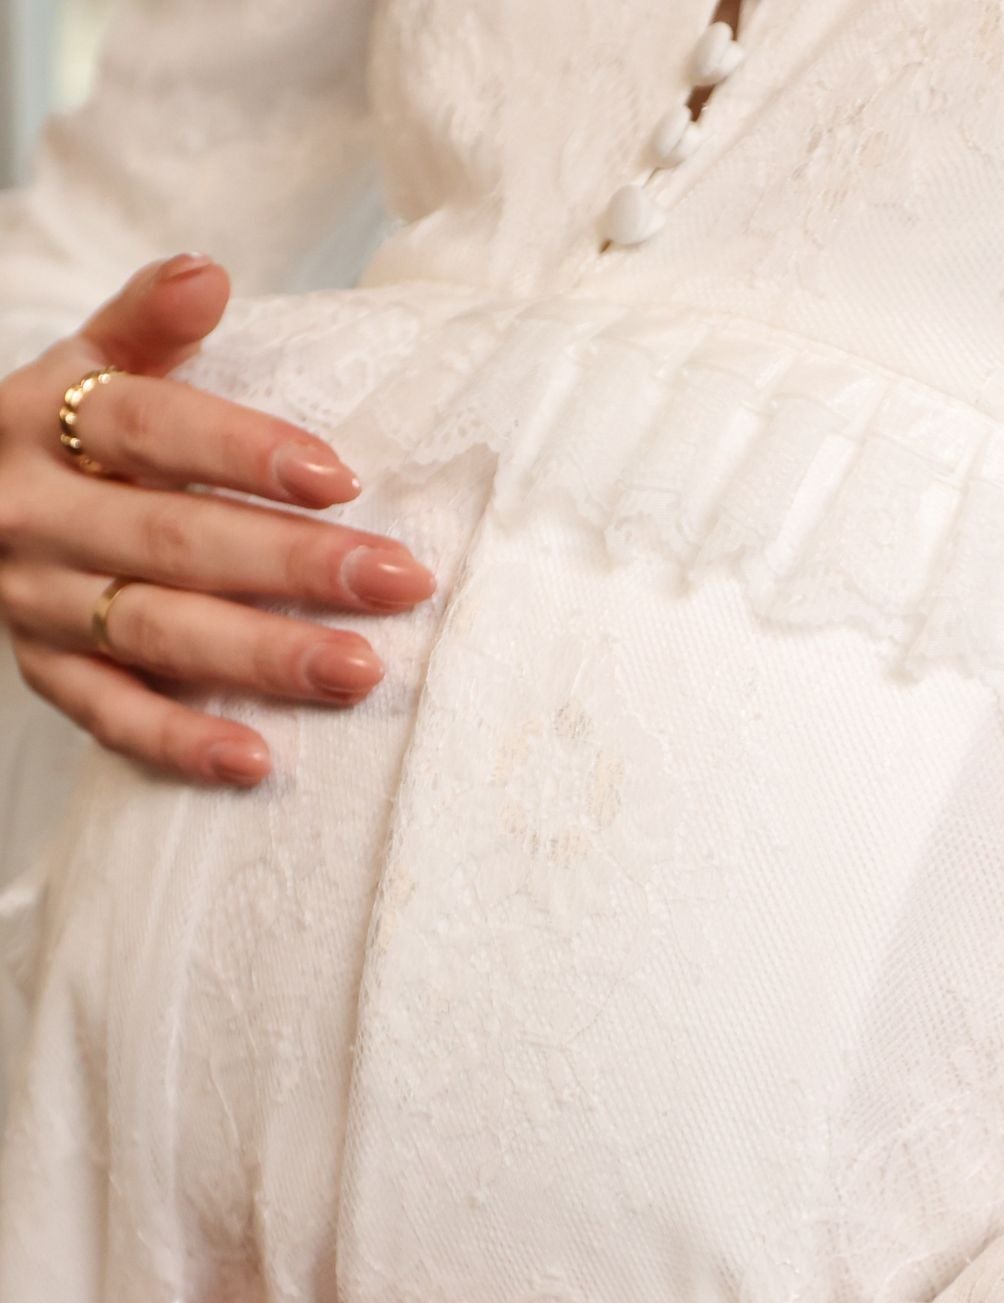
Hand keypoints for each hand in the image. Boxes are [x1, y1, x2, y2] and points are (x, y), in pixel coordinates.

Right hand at [0, 252, 436, 787]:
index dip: (243, 450)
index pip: (150, 428)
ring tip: (359, 670)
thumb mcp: (89, 365)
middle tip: (398, 580)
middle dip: (294, 563)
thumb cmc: (60, 437)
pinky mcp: (45, 675)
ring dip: (262, 654)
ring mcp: (34, 601)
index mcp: (46, 422)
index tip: (341, 477)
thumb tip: (207, 273)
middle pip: (174, 538)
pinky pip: (113, 716)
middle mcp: (32, 513)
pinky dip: (182, 742)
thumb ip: (148, 325)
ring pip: (155, 629)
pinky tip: (257, 760)